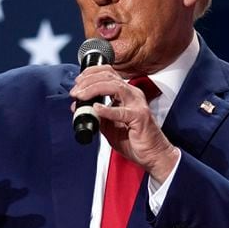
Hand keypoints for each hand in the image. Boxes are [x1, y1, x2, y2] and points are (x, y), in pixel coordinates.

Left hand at [70, 65, 178, 181]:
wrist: (153, 154)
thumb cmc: (135, 140)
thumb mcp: (109, 125)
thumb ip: (95, 115)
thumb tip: (78, 107)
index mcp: (126, 93)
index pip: (108, 73)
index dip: (91, 73)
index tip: (78, 81)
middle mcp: (132, 94)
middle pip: (109, 76)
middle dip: (88, 81)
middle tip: (76, 91)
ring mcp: (137, 104)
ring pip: (114, 87)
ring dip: (94, 89)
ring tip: (82, 96)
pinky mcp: (139, 117)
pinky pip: (121, 111)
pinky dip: (107, 109)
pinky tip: (96, 109)